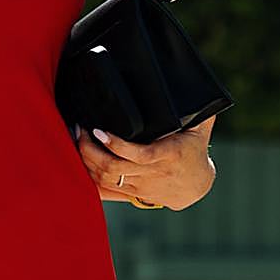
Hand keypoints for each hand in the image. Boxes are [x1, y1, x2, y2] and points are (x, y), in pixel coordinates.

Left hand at [72, 115, 216, 210]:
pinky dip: (90, 176)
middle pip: (114, 167)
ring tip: (79, 140)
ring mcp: (141, 185)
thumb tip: (195, 85)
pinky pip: (105, 189)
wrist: (196, 186)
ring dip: (87, 160)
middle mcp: (153, 173)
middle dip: (91, 150)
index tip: (99, 130)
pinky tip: (81, 161)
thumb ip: (197, 110)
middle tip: (81, 131)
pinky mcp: (133, 193)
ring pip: (106, 179)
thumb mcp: (200, 129)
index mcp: (169, 154)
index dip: (116, 145)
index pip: (140, 154)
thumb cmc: (193, 151)